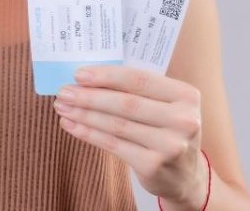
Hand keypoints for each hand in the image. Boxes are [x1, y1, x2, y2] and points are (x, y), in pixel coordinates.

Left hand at [53, 66, 207, 209]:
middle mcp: (183, 120)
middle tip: (64, 92)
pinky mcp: (153, 165)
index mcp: (186, 96)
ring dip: (84, 114)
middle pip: (126, 103)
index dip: (107, 76)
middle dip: (89, 96)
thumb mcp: (165, 106)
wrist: (184, 175)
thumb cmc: (166, 130)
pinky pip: (113, 145)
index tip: (79, 74)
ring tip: (63, 107)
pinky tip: (72, 125)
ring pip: (117, 125)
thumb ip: (137, 91)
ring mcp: (170, 145)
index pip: (140, 79)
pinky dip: (89, 133)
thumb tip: (87, 78)